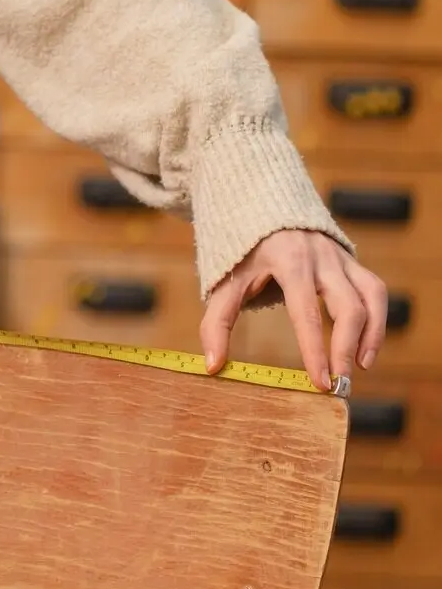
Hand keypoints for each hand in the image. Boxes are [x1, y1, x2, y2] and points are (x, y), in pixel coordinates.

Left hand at [200, 230, 387, 391]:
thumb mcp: (225, 281)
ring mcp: (340, 257)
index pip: (307, 313)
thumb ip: (216, 323)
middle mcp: (321, 257)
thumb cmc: (241, 250)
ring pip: (371, 297)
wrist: (261, 203)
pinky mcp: (351, 260)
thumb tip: (212, 366)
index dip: (315, 350)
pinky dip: (377, 319)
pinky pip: (375, 290)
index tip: (320, 383)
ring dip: (371, 335)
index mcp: (288, 261)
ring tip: (360, 368)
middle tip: (339, 384)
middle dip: (346, 349)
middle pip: (348, 306)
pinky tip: (365, 347)